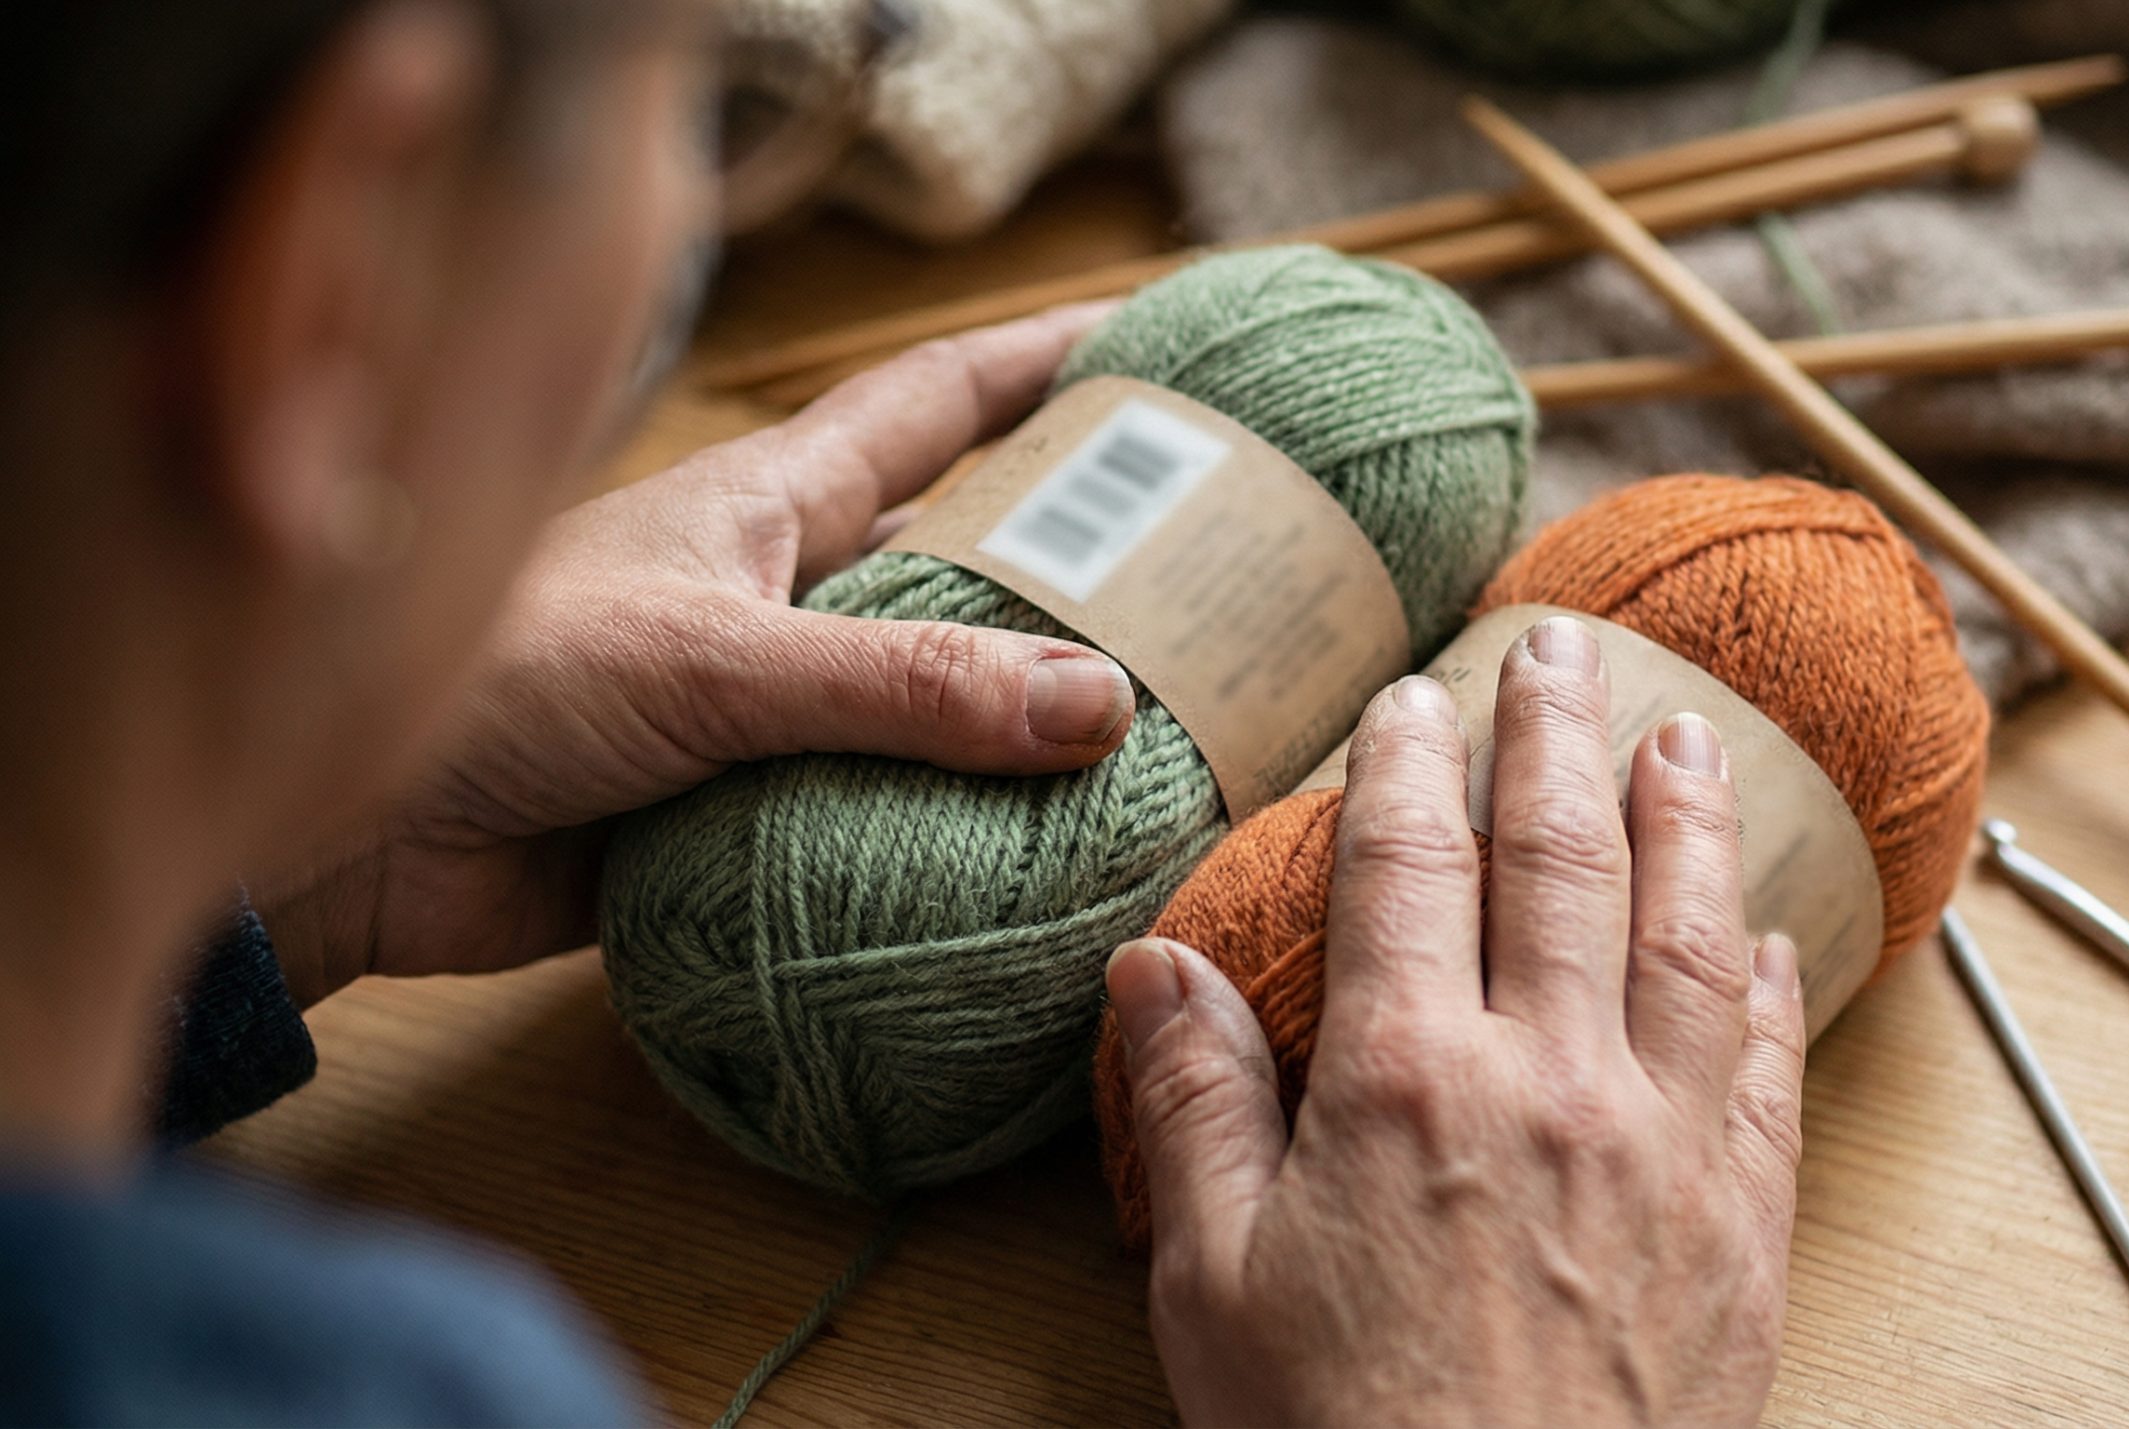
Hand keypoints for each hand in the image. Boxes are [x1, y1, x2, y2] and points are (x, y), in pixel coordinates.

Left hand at [258, 306, 1135, 998]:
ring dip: (1018, 724)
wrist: (355, 836)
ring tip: (1159, 741)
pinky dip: (951, 841)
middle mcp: (782, 597)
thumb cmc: (511, 682)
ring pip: (926, 702)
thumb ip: (905, 683)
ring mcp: (765, 712)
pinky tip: (1034, 865)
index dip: (1040, 366)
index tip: (1148, 343)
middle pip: (956, 559)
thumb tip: (1098, 701)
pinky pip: (878, 821)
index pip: (933, 404)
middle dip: (1070, 564)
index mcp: (773, 505)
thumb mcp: (721, 660)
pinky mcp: (743, 821)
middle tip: (1206, 583)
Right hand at [1108, 616, 1805, 1425]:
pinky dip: (1769, 985)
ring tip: (1686, 736)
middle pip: (1562, 861)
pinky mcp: (1744, 1225)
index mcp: (1409, 1079)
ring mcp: (1667, 1147)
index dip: (1410, 768)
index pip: (1412, 868)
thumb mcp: (1213, 1283)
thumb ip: (1192, 1106)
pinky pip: (1768, 1069)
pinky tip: (1765, 939)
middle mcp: (1553, 1081)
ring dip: (1687, 820)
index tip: (1412, 700)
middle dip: (1557, 737)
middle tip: (1562, 648)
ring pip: (1690, 936)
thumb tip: (1152, 965)